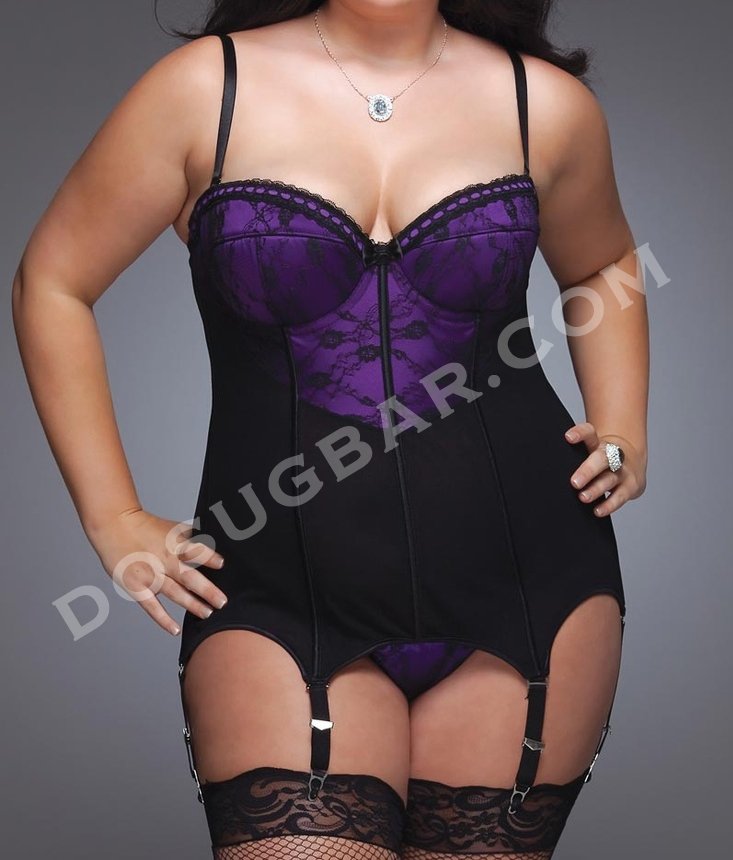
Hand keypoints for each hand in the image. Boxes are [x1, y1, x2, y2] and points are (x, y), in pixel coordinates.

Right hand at [84, 508, 227, 634]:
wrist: (114, 526)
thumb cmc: (146, 527)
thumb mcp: (172, 528)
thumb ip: (192, 539)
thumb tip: (215, 543)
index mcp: (174, 544)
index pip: (194, 550)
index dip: (208, 557)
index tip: (221, 564)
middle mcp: (163, 560)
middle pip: (188, 577)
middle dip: (207, 590)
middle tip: (222, 602)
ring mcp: (149, 575)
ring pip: (174, 593)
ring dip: (192, 604)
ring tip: (208, 613)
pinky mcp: (136, 587)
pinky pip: (151, 606)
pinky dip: (163, 619)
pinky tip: (176, 630)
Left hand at [564, 422, 646, 516]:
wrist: (632, 462)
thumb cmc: (601, 460)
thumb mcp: (590, 451)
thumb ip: (572, 456)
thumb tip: (543, 470)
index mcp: (598, 443)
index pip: (590, 433)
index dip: (580, 433)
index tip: (568, 437)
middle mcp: (613, 455)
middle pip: (602, 459)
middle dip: (588, 471)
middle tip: (574, 483)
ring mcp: (623, 470)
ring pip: (610, 479)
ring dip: (596, 489)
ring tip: (583, 497)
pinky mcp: (631, 486)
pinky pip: (620, 496)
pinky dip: (609, 505)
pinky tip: (597, 511)